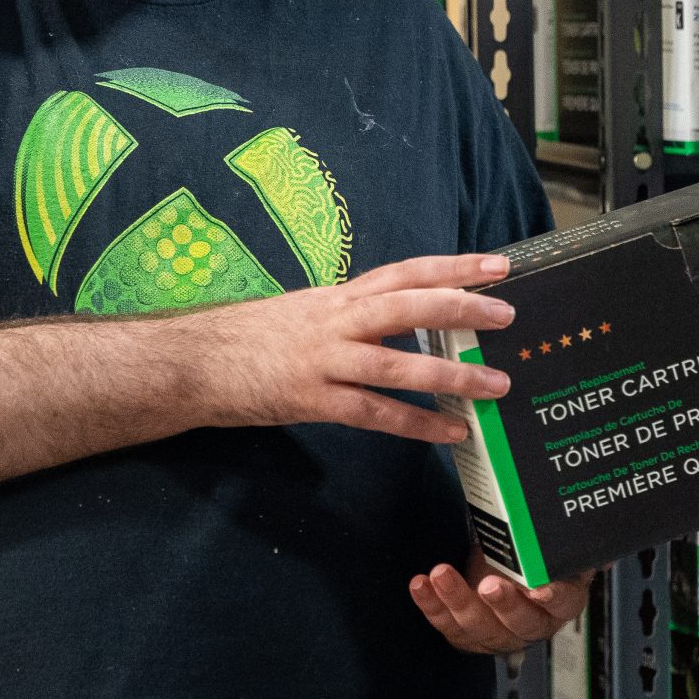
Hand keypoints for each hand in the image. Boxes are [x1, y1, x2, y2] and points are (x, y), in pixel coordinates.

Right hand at [184, 253, 516, 443]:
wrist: (191, 361)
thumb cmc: (250, 337)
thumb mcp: (305, 310)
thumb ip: (351, 314)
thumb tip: (402, 317)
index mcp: (339, 296)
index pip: (406, 272)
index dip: (453, 267)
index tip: (497, 266)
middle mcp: (337, 320)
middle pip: (409, 306)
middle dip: (462, 308)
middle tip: (507, 315)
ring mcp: (325, 360)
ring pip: (399, 363)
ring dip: (452, 374)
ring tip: (495, 385)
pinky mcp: (312, 400)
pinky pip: (374, 413)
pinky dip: (416, 423)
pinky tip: (449, 432)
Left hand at [410, 553, 591, 653]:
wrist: (511, 569)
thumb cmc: (537, 557)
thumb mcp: (558, 545)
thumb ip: (578, 539)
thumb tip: (602, 538)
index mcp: (561, 601)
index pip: (563, 603)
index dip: (553, 597)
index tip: (540, 588)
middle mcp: (531, 624)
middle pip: (520, 623)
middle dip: (503, 605)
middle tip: (489, 585)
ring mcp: (497, 635)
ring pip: (479, 628)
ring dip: (457, 601)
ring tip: (439, 575)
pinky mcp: (467, 636)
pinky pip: (448, 627)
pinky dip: (431, 606)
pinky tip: (419, 585)